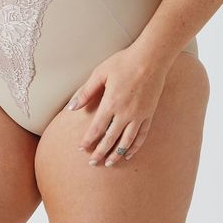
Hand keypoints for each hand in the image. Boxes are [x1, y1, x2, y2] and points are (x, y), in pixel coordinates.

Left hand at [65, 43, 169, 166]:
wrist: (151, 59)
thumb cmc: (124, 62)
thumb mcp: (100, 73)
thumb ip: (86, 91)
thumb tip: (72, 107)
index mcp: (111, 103)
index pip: (97, 128)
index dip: (88, 140)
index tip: (81, 149)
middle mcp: (125, 113)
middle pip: (110, 139)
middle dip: (100, 152)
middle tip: (92, 163)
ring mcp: (138, 115)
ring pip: (126, 141)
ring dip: (116, 154)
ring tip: (109, 163)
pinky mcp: (149, 114)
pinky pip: (141, 136)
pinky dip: (134, 147)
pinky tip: (128, 153)